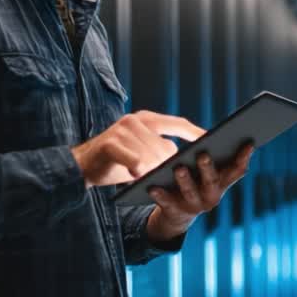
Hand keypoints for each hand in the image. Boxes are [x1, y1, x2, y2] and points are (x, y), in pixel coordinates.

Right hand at [71, 111, 205, 187]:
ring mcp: (122, 130)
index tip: (216, 143)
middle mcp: (136, 120)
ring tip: (147, 177)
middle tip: (170, 176)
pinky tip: (135, 175)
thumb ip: (160, 151)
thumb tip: (188, 162)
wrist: (81, 165)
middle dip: (169, 165)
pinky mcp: (110, 142)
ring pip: (151, 155)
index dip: (197, 134)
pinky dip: (136, 170)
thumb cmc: (117, 162)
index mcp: (147, 119)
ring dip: (152, 171)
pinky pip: (133, 160)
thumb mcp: (141, 153)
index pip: (178, 124)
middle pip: (166, 146)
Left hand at [146, 143, 254, 241]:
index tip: (248, 142)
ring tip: (178, 168)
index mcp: (222, 182)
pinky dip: (160, 195)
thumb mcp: (203, 167)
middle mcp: (212, 195)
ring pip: (190, 192)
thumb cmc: (192, 179)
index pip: (237, 170)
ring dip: (185, 180)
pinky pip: (167, 203)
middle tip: (203, 154)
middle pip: (212, 181)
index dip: (244, 157)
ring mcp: (194, 205)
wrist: (175, 212)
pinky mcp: (175, 212)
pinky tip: (152, 187)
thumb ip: (209, 152)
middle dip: (208, 168)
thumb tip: (207, 135)